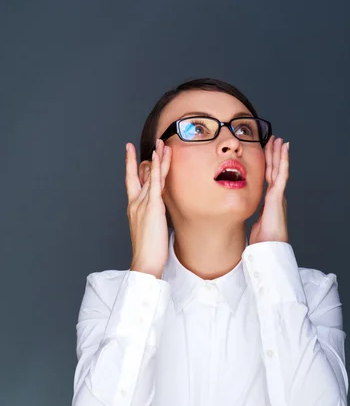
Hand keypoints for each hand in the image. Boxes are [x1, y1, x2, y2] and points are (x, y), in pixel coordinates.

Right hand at [125, 138, 171, 278]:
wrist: (145, 261)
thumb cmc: (149, 251)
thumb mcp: (149, 229)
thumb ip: (151, 217)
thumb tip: (156, 210)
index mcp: (133, 208)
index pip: (133, 183)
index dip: (132, 168)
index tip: (132, 155)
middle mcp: (135, 203)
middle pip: (138, 175)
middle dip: (140, 159)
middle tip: (144, 144)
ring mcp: (142, 204)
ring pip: (150, 175)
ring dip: (157, 158)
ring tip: (162, 143)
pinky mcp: (152, 207)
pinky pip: (154, 182)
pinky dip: (157, 167)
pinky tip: (159, 155)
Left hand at [249, 136, 288, 244]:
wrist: (270, 246)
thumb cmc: (263, 238)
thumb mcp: (256, 222)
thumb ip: (256, 215)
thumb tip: (249, 215)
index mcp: (270, 200)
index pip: (268, 177)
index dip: (268, 164)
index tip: (267, 153)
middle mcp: (276, 195)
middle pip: (274, 170)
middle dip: (274, 154)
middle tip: (274, 140)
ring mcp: (278, 194)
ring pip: (279, 168)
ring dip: (279, 153)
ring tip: (280, 140)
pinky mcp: (278, 195)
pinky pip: (282, 173)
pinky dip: (283, 160)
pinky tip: (284, 149)